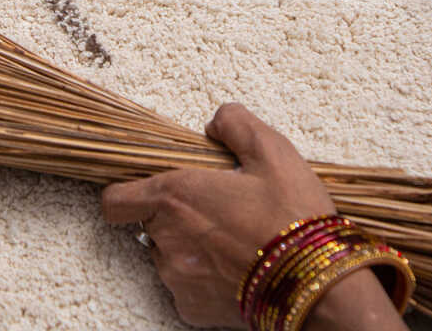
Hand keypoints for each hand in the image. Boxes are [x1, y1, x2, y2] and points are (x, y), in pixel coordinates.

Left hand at [102, 103, 333, 327]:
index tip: (153, 184)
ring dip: (189, 242)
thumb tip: (216, 121)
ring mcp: (178, 279)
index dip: (128, 190)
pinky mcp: (192, 309)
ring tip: (233, 233)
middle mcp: (167, 240)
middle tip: (219, 203)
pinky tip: (238, 262)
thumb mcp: (271, 150)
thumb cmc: (292, 214)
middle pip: (149, 222)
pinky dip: (203, 273)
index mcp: (177, 196)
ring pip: (167, 253)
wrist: (316, 282)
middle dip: (176, 211)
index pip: (115, 199)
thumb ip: (235, 123)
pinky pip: (185, 284)